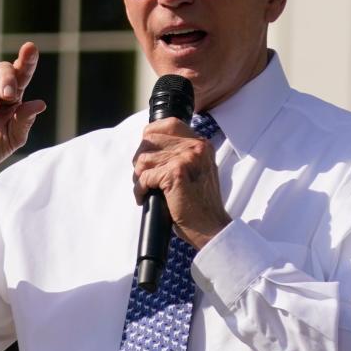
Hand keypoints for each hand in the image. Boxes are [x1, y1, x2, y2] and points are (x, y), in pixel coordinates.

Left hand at [132, 118, 230, 248]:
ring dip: (139, 176)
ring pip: (144, 159)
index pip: (169, 124)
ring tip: (146, 189)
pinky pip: (144, 177)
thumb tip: (149, 147)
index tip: (146, 151)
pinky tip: (144, 197)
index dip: (151, 134)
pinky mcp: (175, 174)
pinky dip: (140, 189)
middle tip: (143, 176)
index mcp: (201, 144)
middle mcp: (195, 147)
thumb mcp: (197, 171)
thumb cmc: (200, 204)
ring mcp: (186, 159)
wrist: (211, 227)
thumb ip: (182, 155)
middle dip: (140, 159)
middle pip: (150, 140)